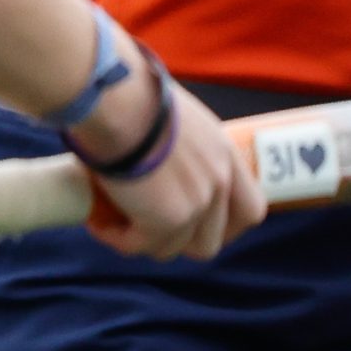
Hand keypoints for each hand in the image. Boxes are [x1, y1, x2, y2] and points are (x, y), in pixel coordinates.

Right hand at [71, 41, 264, 260]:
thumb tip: (164, 176)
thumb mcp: (181, 125)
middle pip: (211, 242)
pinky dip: (118, 238)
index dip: (224, 226)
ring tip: (115, 219)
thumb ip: (189, 155)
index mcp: (226, 155)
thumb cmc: (138, 101)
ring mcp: (199, 203)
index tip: (195, 225)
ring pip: (171, 249)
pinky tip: (100, 221)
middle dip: (177, 242)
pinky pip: (141, 246)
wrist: (121, 103)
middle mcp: (220, 181)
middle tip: (146, 227)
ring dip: (141, 240)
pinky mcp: (169, 219)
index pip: (250, 210)